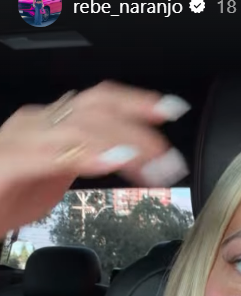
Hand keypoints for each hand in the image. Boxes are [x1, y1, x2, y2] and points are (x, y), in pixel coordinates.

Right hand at [0, 81, 189, 236]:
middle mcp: (38, 123)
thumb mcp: (52, 176)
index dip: (137, 100)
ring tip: (150, 164)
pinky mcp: (10, 163)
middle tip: (167, 153)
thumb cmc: (4, 195)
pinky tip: (110, 161)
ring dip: (123, 144)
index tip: (170, 109)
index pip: (99, 100)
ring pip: (81, 128)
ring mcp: (23, 139)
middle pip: (96, 108)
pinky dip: (87, 155)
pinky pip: (53, 154)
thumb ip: (82, 160)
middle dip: (139, 127)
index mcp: (50, 123)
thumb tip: (117, 157)